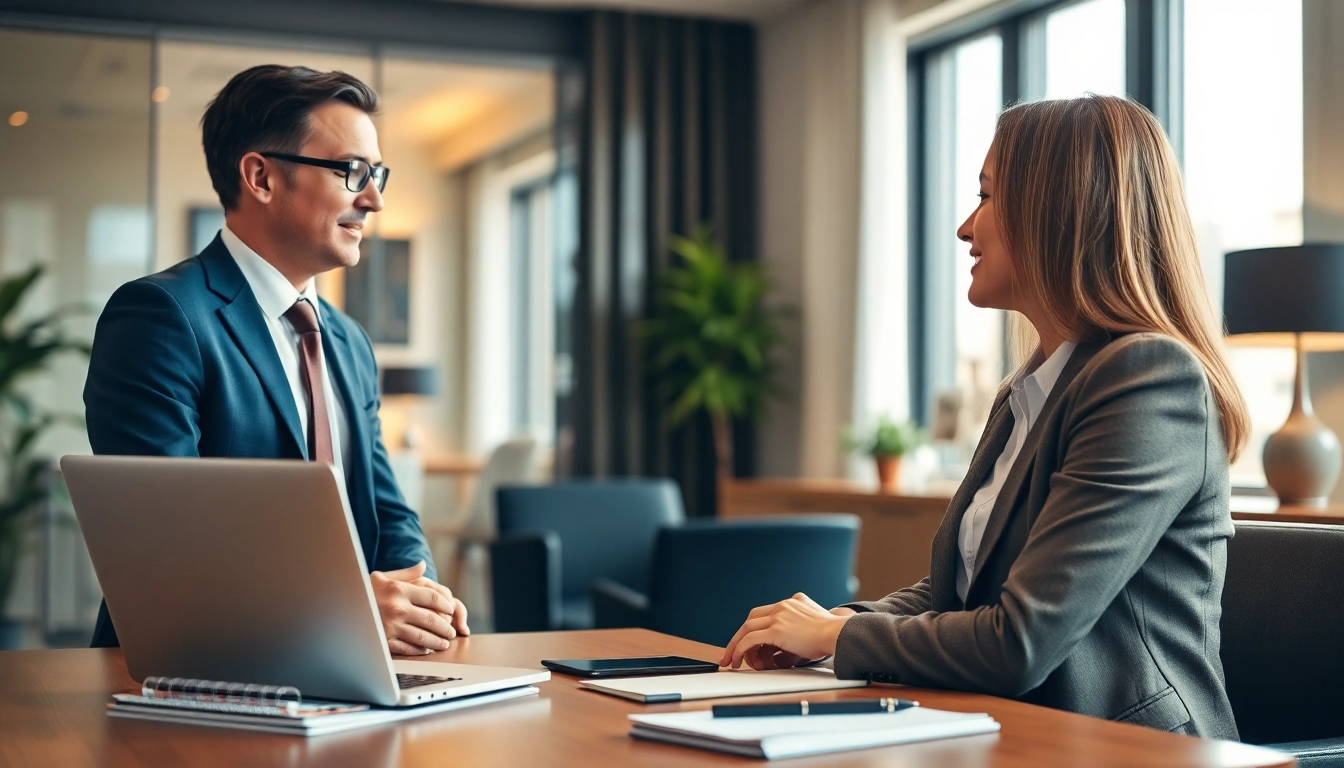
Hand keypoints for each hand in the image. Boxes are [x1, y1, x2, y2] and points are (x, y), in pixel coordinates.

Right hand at [370, 561, 469, 655]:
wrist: (338, 609)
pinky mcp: (384, 641)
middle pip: (432, 619)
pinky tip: (426, 650)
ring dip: (437, 641)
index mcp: (399, 590)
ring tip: (444, 642)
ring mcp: (391, 626)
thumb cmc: (361, 592)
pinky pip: (409, 648)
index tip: (451, 610)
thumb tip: (423, 565)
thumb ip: (405, 573)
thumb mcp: (381, 578)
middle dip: (445, 627)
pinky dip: (420, 650)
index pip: (433, 597)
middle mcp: (397, 608)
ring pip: (423, 637)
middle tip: (451, 632)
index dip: (446, 605)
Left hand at [719, 594, 853, 669]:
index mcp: (793, 602)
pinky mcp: (776, 629)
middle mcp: (783, 606)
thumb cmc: (833, 636)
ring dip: (736, 646)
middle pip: (752, 618)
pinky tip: (737, 660)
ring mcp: (779, 615)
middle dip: (739, 637)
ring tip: (732, 661)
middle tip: (731, 652)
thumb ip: (800, 630)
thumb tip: (783, 651)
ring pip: (747, 628)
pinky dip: (740, 650)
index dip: (754, 628)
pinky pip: (750, 640)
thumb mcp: (815, 626)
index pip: (766, 613)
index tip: (747, 643)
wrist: (840, 634)